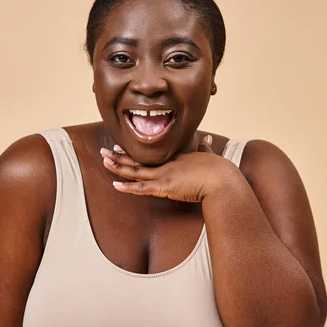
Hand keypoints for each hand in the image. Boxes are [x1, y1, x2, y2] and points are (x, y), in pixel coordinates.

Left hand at [100, 136, 238, 202]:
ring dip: (118, 165)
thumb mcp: (210, 155)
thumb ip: (206, 147)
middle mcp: (167, 164)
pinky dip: (128, 187)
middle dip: (120, 155)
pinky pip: (142, 188)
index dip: (134, 152)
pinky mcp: (166, 187)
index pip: (150, 156)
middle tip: (105, 150)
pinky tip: (115, 184)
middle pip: (138, 160)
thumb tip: (207, 138)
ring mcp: (165, 175)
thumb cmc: (219, 170)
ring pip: (135, 171)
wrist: (222, 179)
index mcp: (176, 158)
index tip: (121, 147)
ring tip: (104, 160)